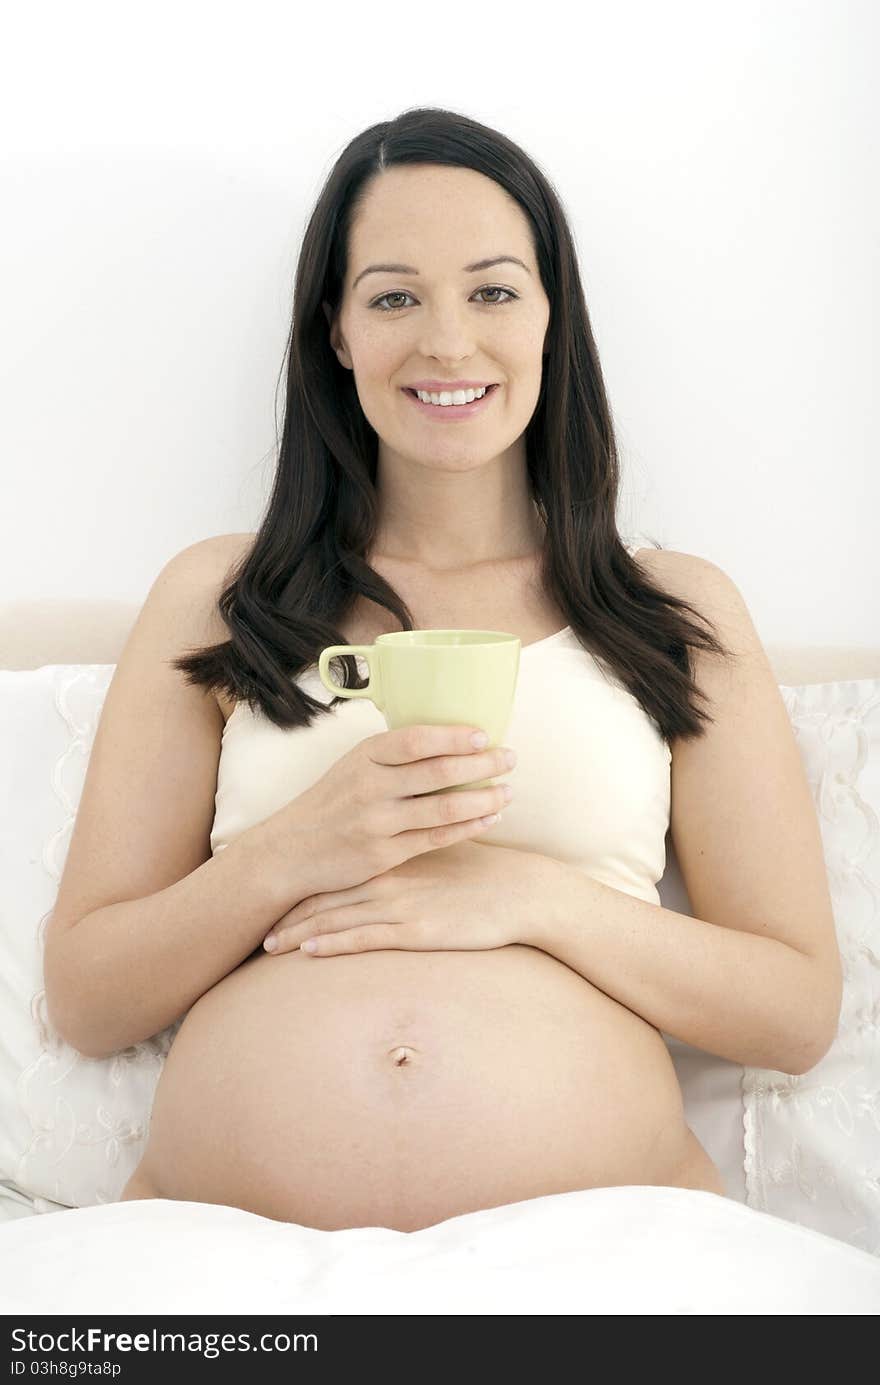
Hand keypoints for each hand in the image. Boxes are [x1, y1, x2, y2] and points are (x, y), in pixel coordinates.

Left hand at [261, 840, 549, 957]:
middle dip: (288, 909)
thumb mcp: (441, 854)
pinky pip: (363, 939)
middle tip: (256, 923)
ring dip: (299, 931)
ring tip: (269, 945)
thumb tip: (391, 861)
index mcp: (394, 856)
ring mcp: (400, 905)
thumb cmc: (485, 873)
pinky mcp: (415, 930)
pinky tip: (307, 952)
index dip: (303, 882)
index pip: (336, 868)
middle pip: (326, 893)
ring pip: (336, 917)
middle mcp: (389, 876)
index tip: (275, 892)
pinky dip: (332, 944)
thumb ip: (411, 857)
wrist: (520, 891)